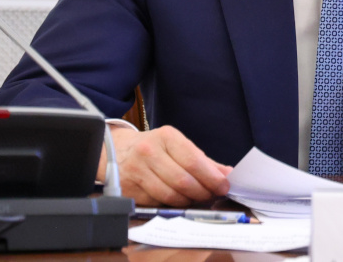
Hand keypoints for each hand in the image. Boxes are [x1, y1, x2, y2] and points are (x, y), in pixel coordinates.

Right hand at [98, 125, 231, 205]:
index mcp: (166, 137)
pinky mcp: (128, 189)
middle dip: (203, 192)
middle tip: (213, 196)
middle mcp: (149, 152)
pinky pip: (157, 203)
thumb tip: (227, 174)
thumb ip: (203, 160)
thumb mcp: (177, 145)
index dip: (212, 177)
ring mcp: (136, 171)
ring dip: (189, 201)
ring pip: (170, 195)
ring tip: (197, 198)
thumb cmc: (154, 147)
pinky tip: (178, 200)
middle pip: (183, 181)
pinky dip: (172, 205)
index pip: (194, 161)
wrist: (115, 149)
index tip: (224, 186)